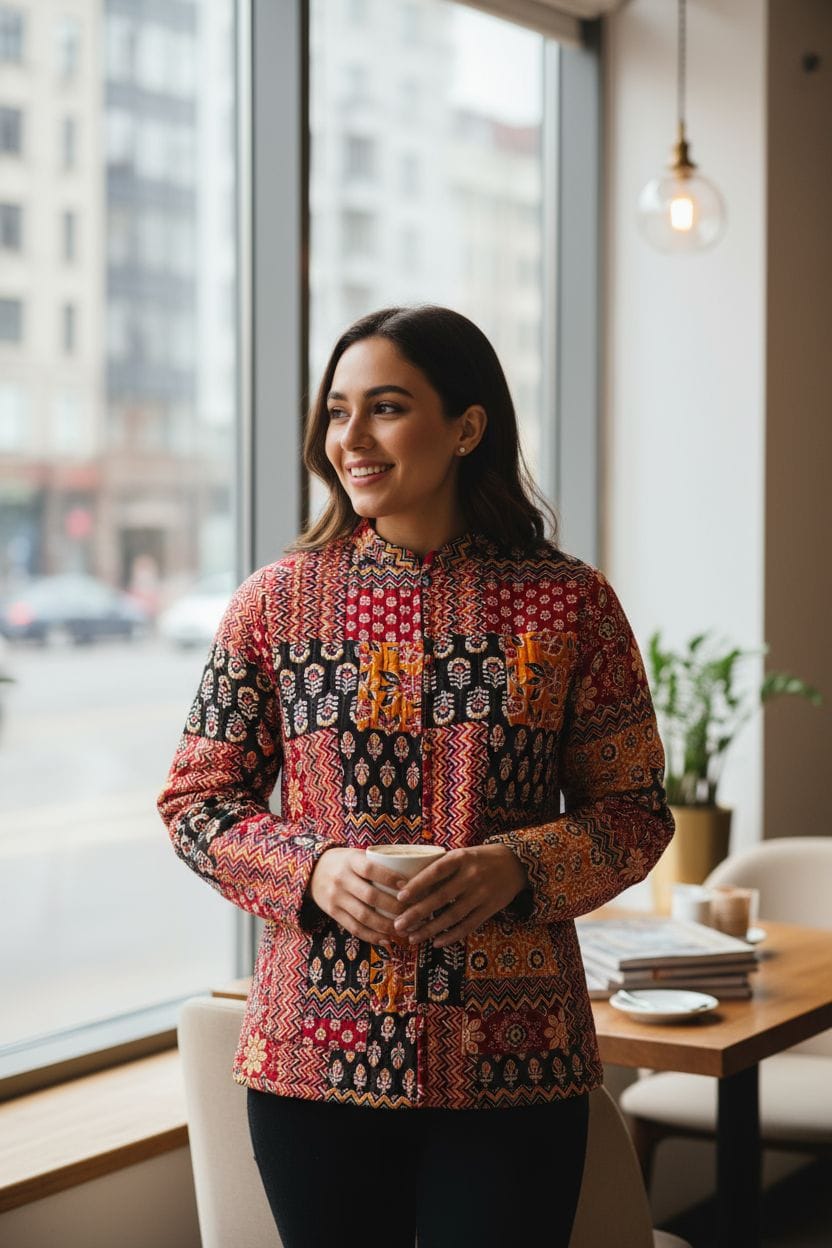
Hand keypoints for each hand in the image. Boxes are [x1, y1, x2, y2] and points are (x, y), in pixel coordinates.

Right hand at [308, 847, 409, 946]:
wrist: (312, 871)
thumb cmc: (345, 862)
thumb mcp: (357, 854)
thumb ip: (378, 862)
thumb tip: (413, 871)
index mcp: (350, 861)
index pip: (370, 869)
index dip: (389, 878)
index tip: (407, 886)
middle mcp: (341, 879)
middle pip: (370, 896)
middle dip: (394, 907)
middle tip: (413, 912)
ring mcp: (335, 898)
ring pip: (363, 916)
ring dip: (386, 926)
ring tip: (404, 930)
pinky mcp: (333, 913)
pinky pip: (354, 928)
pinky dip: (371, 936)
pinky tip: (386, 940)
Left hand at [393, 845, 528, 948]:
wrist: (515, 863)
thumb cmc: (478, 859)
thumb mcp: (461, 855)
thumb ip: (437, 867)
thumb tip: (402, 884)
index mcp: (461, 857)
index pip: (436, 871)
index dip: (417, 884)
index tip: (400, 897)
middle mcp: (472, 875)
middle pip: (441, 897)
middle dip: (417, 913)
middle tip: (398, 925)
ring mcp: (482, 893)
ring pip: (452, 915)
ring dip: (430, 929)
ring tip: (412, 937)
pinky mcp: (490, 908)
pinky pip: (468, 926)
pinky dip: (451, 936)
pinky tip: (436, 942)